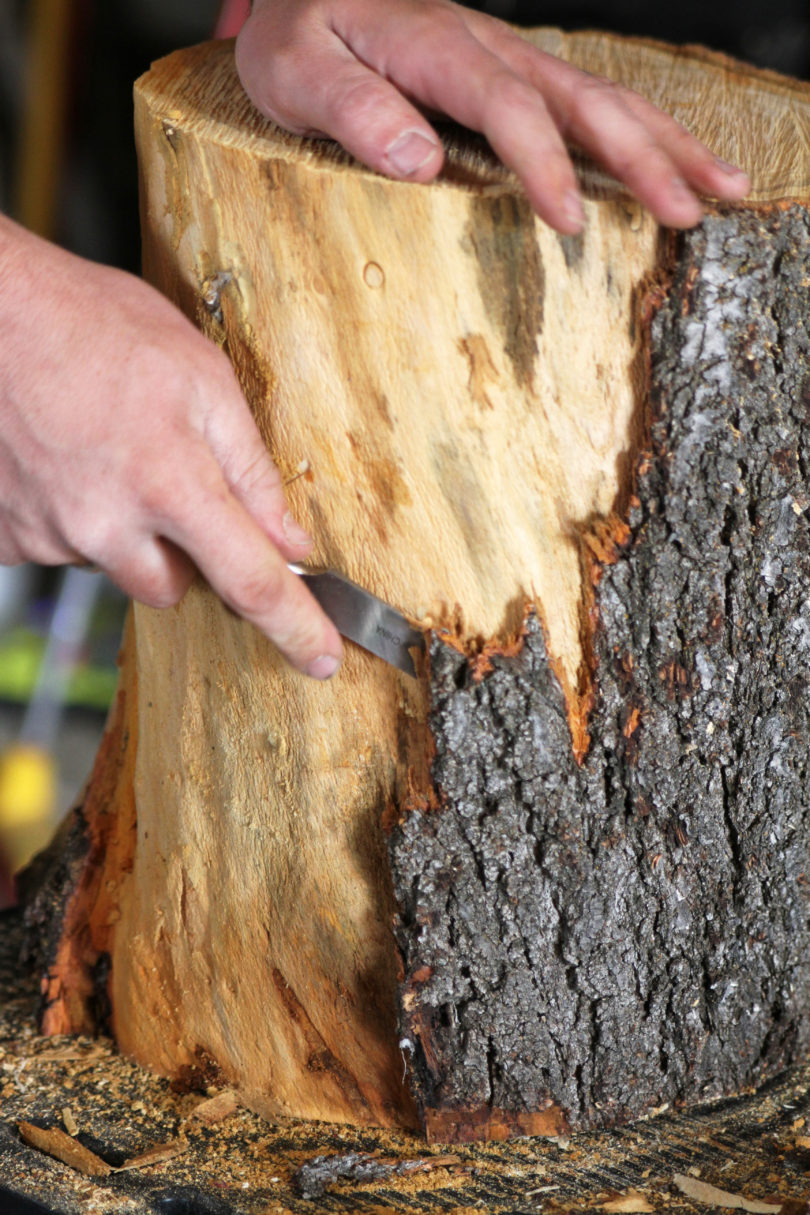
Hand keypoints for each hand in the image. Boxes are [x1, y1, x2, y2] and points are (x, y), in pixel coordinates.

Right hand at [0, 216, 342, 678]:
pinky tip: (66, 461)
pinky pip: (60, 548)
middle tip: (166, 479)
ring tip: (106, 452)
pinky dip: (72, 516)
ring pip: (114, 564)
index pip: (252, 584)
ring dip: (123, 529)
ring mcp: (49, 534)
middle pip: (173, 588)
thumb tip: (289, 539)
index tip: (321, 659)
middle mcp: (106, 524)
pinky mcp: (8, 536)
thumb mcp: (203, 377)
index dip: (295, 628)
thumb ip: (253, 469)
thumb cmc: (95, 325)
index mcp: (170, 483)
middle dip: (184, 551)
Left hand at [235, 0, 749, 233]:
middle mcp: (489, 49)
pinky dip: (639, 133)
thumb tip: (418, 160)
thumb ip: (353, 109)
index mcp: (437, 49)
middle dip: (643, 156)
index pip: (507, 109)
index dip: (544, 164)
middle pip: (583, 100)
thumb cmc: (297, 33)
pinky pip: (587, 102)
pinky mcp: (514, 77)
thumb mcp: (296, 70)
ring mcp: (509, 60)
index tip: (571, 221)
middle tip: (692, 208)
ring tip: (723, 185)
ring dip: (665, 143)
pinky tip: (672, 161)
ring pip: (602, 98)